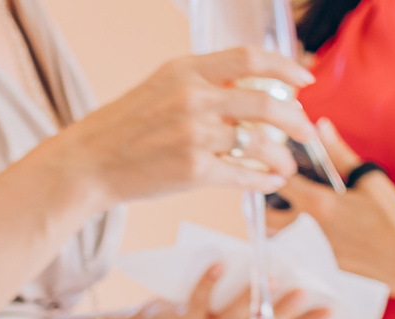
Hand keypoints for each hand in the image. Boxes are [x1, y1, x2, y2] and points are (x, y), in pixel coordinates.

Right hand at [50, 48, 320, 208]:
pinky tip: (270, 182)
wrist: (88, 163)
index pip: (249, 59)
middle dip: (295, 120)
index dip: (284, 68)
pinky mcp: (192, 171)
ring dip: (282, 157)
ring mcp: (193, 136)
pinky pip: (243, 175)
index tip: (304, 80)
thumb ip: (204, 83)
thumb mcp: (162, 88)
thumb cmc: (125, 128)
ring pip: (258, 144)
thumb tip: (250, 87)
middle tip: (307, 131)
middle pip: (265, 103)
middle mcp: (193, 98)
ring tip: (288, 167)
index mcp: (186, 70)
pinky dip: (263, 180)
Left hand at [142, 263, 332, 318]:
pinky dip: (209, 281)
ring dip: (252, 299)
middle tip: (304, 292)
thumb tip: (283, 270)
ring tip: (269, 277)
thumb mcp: (228, 317)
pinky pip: (198, 302)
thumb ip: (252, 306)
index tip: (329, 311)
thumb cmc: (199, 317)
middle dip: (284, 313)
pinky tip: (220, 263)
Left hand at [272, 119, 394, 304]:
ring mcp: (315, 253)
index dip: (273, 171)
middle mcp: (310, 231)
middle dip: (265, 205)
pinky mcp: (324, 267)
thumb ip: (339, 154)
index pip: (279, 183)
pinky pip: (305, 250)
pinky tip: (326, 229)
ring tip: (296, 210)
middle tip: (275, 191)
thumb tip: (321, 127)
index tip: (277, 165)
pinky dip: (306, 237)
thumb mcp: (369, 180)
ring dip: (283, 223)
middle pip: (267, 218)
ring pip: (283, 237)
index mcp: (319, 206)